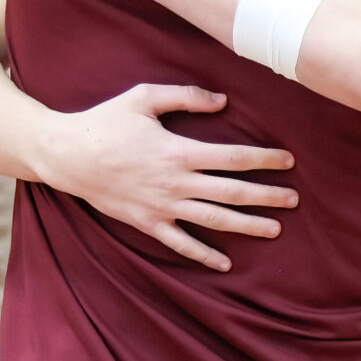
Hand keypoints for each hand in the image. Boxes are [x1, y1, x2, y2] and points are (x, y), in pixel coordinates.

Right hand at [34, 83, 298, 269]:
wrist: (66, 155)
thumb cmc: (105, 122)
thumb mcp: (144, 97)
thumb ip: (185, 97)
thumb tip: (222, 100)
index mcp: (178, 151)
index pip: (232, 157)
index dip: (263, 159)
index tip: (288, 160)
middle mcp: (175, 183)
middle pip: (231, 192)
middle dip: (266, 196)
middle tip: (294, 199)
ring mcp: (161, 206)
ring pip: (213, 220)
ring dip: (246, 225)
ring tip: (274, 229)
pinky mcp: (146, 222)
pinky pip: (180, 243)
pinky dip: (204, 255)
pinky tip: (225, 263)